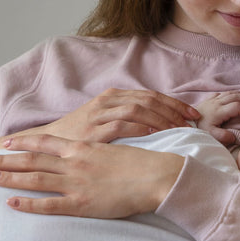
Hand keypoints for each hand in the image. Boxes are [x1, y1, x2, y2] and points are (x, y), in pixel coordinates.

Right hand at [0, 88, 200, 147]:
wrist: (46, 145)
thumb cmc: (80, 138)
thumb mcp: (104, 123)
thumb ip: (128, 120)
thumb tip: (160, 126)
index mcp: (112, 97)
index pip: (150, 96)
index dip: (174, 103)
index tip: (193, 114)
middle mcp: (106, 102)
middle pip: (148, 101)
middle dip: (173, 111)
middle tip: (191, 123)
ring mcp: (98, 115)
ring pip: (138, 110)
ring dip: (161, 119)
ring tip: (179, 130)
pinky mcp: (92, 132)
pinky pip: (122, 125)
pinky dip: (141, 128)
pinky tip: (156, 134)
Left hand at [0, 134, 184, 216]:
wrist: (156, 176)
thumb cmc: (141, 163)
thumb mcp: (113, 150)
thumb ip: (95, 152)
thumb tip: (87, 153)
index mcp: (82, 147)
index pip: (45, 143)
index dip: (22, 144)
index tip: (4, 145)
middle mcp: (73, 162)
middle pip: (31, 161)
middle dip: (4, 161)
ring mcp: (76, 183)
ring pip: (34, 180)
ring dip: (9, 178)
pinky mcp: (82, 204)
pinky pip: (49, 205)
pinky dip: (29, 204)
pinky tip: (11, 203)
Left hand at [195, 91, 239, 145]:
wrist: (184, 123)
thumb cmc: (199, 130)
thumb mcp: (211, 135)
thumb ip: (223, 136)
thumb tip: (234, 137)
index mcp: (219, 111)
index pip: (237, 106)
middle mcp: (216, 103)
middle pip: (235, 96)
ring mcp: (212, 100)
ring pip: (229, 93)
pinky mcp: (208, 100)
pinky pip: (221, 93)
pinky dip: (230, 92)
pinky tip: (234, 94)